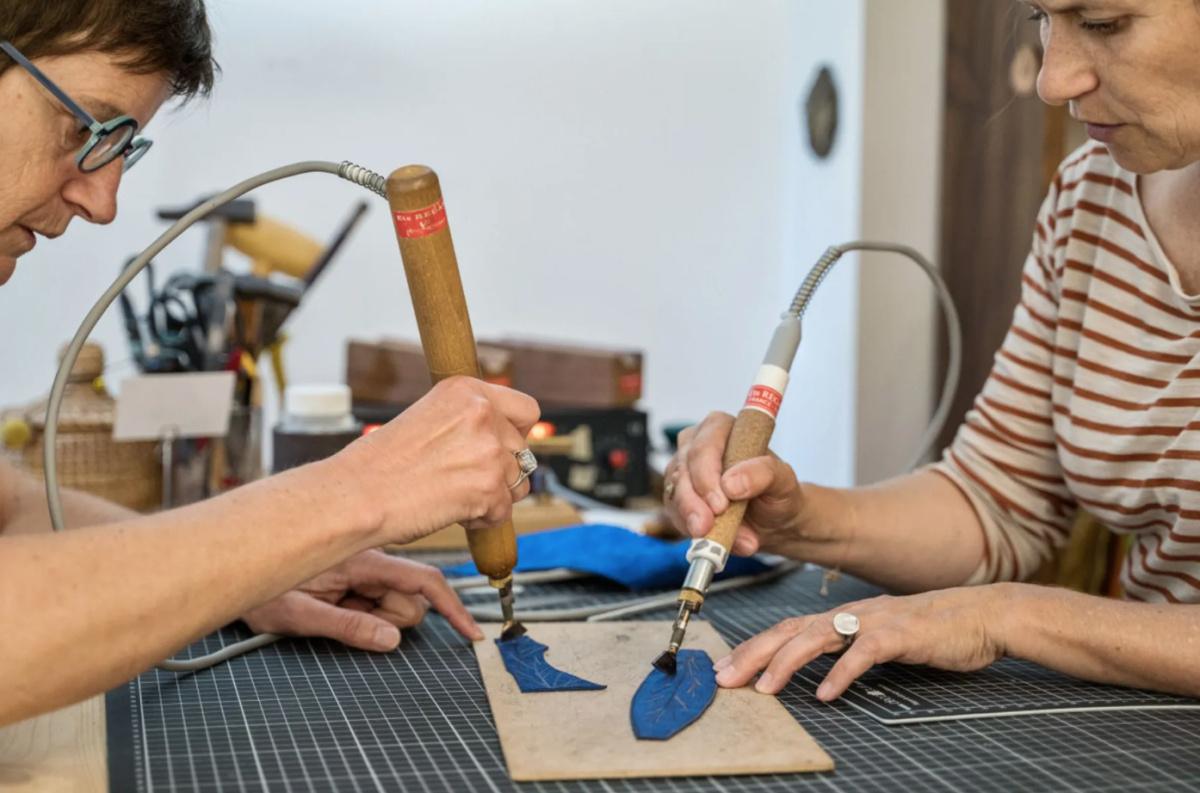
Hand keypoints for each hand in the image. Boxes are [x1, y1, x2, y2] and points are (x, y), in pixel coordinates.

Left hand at [241, 549, 482, 650]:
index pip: (424, 581)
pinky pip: (376, 600)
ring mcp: (362, 566)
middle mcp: (369, 558)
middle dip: (391, 619)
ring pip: (395, 602)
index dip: (453, 608)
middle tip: (346, 620)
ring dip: (373, 616)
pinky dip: (364, 612)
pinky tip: (334, 607)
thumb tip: (392, 639)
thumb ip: (349, 626)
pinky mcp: (354, 574)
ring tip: (331, 611)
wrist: (230, 565)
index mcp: (363, 561)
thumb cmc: (258, 588)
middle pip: (412, 598)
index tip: (471, 634)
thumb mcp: (299, 614)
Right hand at [336, 376, 540, 544]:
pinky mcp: (490, 487)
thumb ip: (466, 422)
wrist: (357, 495)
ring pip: (518, 482)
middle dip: (500, 470)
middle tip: (461, 480)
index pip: (526, 409)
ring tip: (453, 496)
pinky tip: (451, 512)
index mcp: (466, 390)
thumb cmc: (380, 464)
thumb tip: (502, 439)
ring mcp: (489, 450)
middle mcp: (482, 414)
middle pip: (522, 450)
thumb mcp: (426, 418)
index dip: (516, 432)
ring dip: (493, 495)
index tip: (501, 446)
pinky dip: (482, 519)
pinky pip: (504, 510)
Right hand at [664, 411, 815, 555]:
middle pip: (683, 469)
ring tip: (716, 540)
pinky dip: (689, 529)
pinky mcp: (677, 497)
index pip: (704, 445)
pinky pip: (674, 513)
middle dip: (693, 502)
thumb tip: (731, 484)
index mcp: (721, 428)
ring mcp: (684, 471)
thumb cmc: (778, 492)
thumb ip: (762, 474)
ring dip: (691, 519)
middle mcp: (697, 445)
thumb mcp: (783, 480)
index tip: (720, 503)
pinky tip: (710, 539)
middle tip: (707, 527)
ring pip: (674, 493)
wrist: (774, 520)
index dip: (707, 474)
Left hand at [712, 585, 1008, 700]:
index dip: (753, 647)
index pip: (786, 628)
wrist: (981, 616)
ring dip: (786, 663)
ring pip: (818, 636)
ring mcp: (874, 621)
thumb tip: (813, 670)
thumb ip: (846, 646)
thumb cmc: (930, 630)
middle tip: (725, 678)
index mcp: (843, 615)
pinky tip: (825, 694)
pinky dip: (841, 673)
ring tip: (764, 688)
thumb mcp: (878, 637)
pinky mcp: (901, 634)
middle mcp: (851, 614)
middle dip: (753, 654)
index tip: (725, 667)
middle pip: (790, 630)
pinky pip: (864, 653)